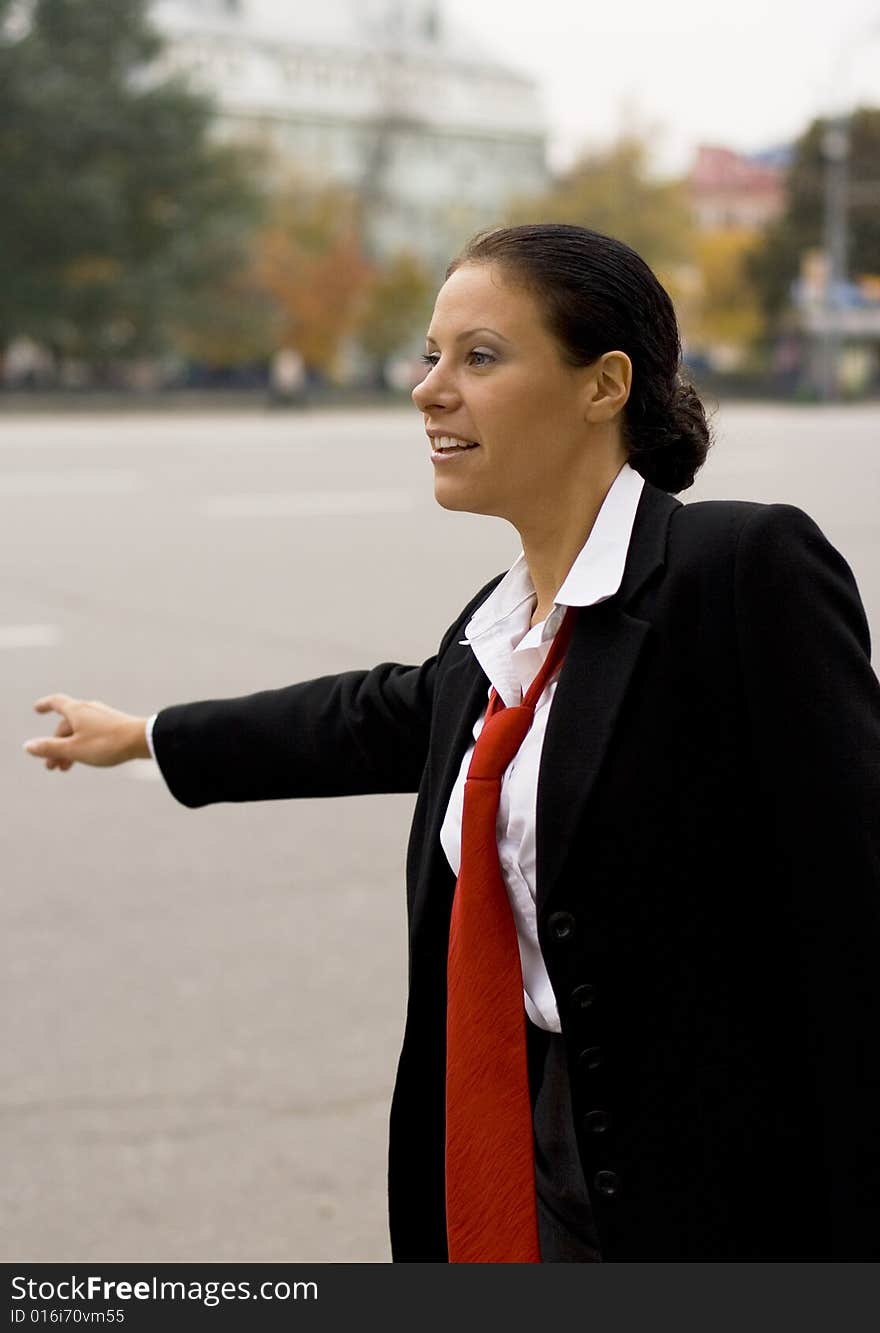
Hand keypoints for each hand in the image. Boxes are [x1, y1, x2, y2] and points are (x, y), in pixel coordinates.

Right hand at [23, 694, 149, 770]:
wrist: (144, 740)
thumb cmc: (107, 743)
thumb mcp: (74, 749)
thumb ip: (50, 748)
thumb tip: (28, 746)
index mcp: (77, 710)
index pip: (56, 703)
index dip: (45, 705)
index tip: (37, 709)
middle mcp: (89, 709)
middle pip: (66, 725)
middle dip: (56, 744)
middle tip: (51, 766)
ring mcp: (104, 716)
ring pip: (80, 731)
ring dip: (69, 748)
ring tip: (66, 768)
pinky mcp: (116, 725)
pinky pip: (92, 733)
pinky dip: (83, 745)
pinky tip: (86, 758)